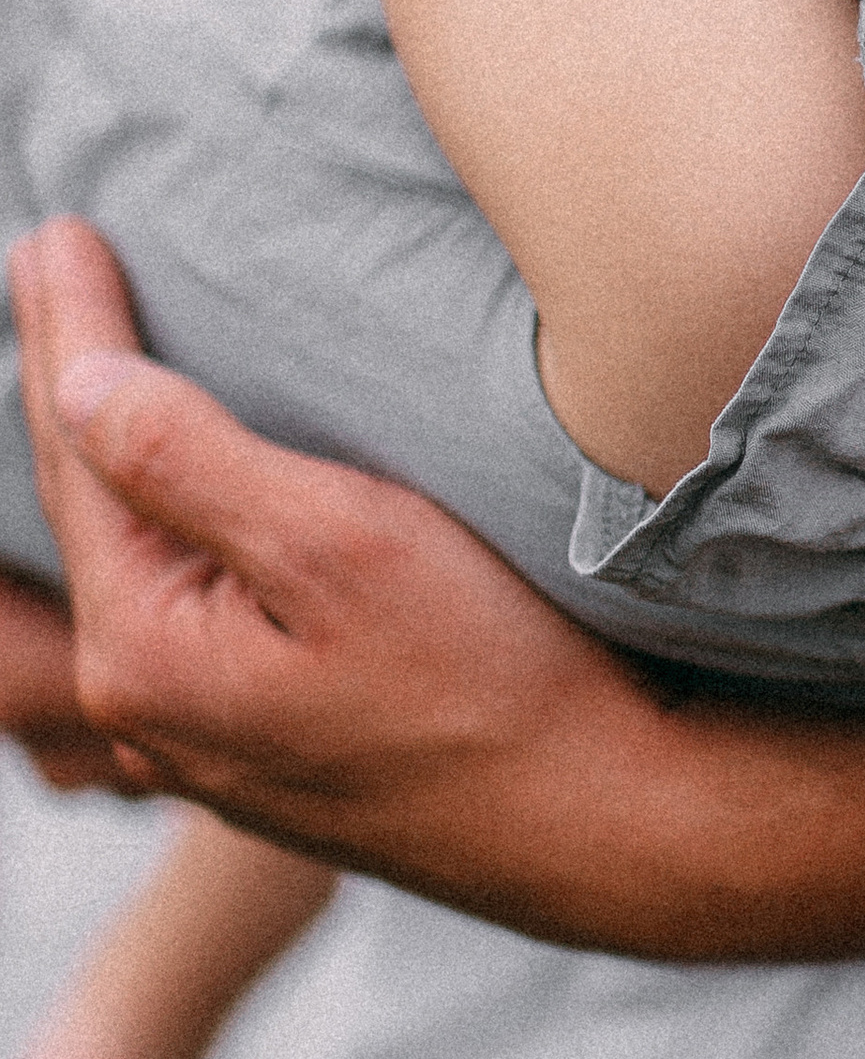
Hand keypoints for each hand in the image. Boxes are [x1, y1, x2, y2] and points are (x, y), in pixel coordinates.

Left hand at [9, 217, 632, 875]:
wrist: (614, 831)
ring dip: (123, 469)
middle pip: (98, 516)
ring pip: (143, 572)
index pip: (83, 451)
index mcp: (146, 653)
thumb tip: (80, 385)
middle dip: (75, 393)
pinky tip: (190, 512)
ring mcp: (212, 752)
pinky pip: (194, 624)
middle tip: (48, 270)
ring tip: (101, 379)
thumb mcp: (340, 544)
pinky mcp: (278, 767)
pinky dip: (180, 542)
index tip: (55, 227)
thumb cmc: (498, 685)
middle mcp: (153, 715)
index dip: (72, 329)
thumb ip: (187, 459)